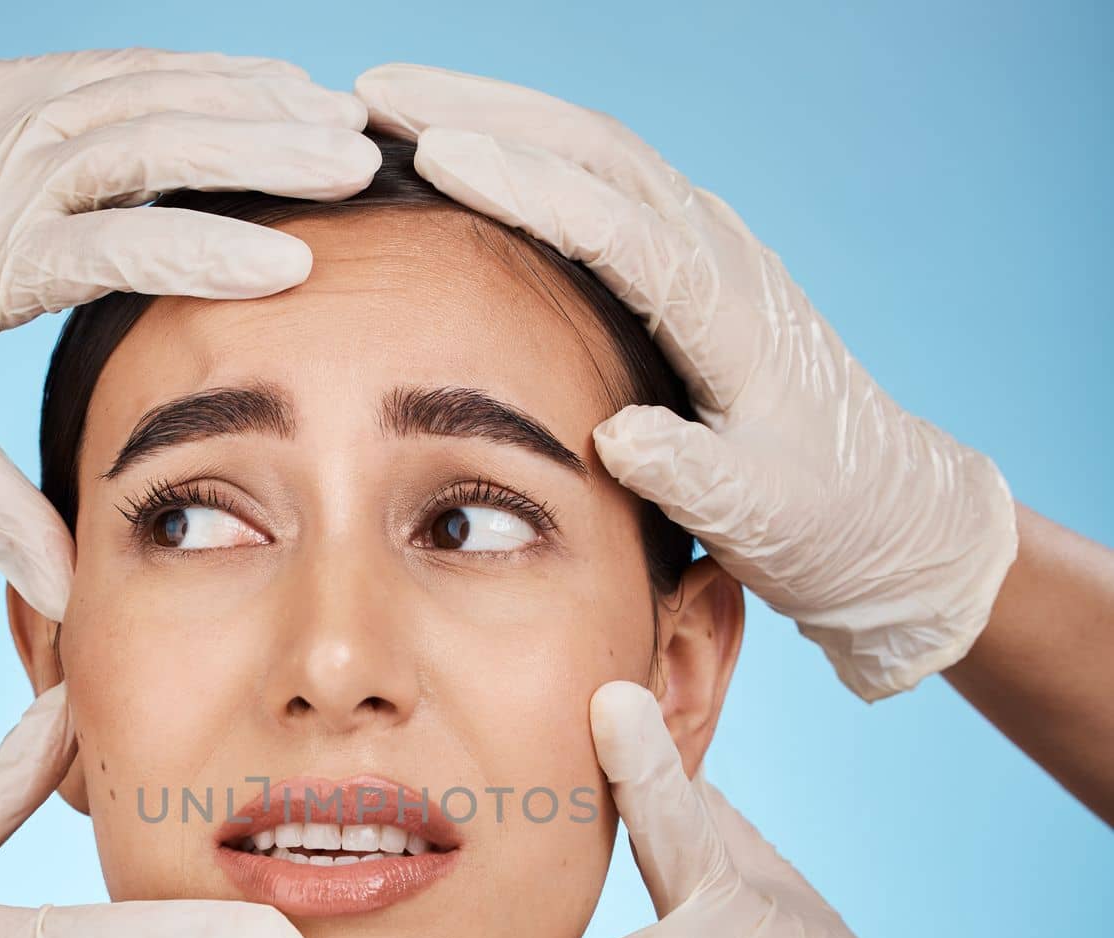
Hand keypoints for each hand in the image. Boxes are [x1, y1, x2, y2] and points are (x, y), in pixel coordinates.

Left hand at [0, 49, 378, 618]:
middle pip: (149, 140)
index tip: (300, 263)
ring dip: (240, 96)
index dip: (212, 251)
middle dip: (262, 145)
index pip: (118, 242)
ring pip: (137, 91)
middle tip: (358, 155)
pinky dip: (183, 73)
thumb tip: (71, 601)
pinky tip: (246, 82)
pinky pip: (102, 71)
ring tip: (333, 110)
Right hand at [355, 64, 1016, 701]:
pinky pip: (602, 187)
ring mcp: (709, 251)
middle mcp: (721, 257)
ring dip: (498, 119)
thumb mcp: (763, 516)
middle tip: (376, 91)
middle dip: (485, 112)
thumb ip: (696, 477)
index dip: (527, 186)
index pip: (617, 225)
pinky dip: (528, 156)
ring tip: (395, 106)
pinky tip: (469, 158)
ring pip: (595, 155)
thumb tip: (618, 436)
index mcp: (731, 314)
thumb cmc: (823, 520)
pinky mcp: (692, 266)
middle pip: (596, 153)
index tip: (435, 154)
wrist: (887, 512)